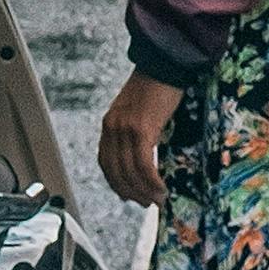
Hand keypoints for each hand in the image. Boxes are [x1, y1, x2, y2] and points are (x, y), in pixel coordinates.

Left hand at [98, 69, 178, 207]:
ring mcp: (125, 129)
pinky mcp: (141, 130)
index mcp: (109, 124)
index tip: (129, 195)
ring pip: (130, 172)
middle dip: (131, 192)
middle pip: (116, 172)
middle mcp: (112, 128)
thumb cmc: (154, 88)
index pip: (105, 163)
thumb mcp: (136, 112)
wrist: (163, 66)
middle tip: (146, 203)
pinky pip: (144, 165)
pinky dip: (152, 182)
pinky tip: (161, 189)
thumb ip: (133, 133)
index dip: (116, 183)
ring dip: (144, 191)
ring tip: (157, 199)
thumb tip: (140, 158)